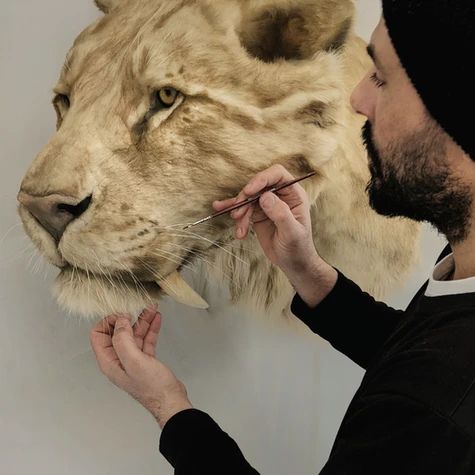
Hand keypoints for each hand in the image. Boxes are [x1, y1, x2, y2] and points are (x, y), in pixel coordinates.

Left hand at [89, 306, 192, 428]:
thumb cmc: (152, 387)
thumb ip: (123, 340)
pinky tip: (156, 319)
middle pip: (117, 332)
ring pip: (134, 334)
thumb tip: (120, 321)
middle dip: (127, 317)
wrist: (170, 400)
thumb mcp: (134, 361)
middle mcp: (118, 360)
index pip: (98, 335)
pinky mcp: (145, 359)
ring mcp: (132, 360)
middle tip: (137, 307)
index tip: (123, 314)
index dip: (109, 322)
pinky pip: (145, 339)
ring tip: (152, 308)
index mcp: (109, 361)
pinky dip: (150, 328)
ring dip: (142, 320)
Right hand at [213, 164, 321, 276]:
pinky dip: (234, 211)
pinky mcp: (258, 214)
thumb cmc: (298, 248)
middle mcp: (280, 195)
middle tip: (238, 214)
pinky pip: (243, 208)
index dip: (262, 179)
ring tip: (239, 228)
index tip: (248, 191)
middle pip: (258, 185)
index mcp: (294, 194)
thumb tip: (265, 196)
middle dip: (245, 198)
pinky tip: (220, 209)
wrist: (293, 263)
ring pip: (248, 198)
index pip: (277, 175)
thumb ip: (280, 213)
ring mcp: (268, 204)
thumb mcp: (292, 232)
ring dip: (239, 211)